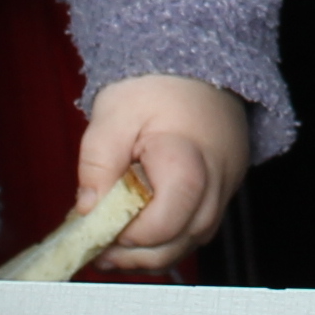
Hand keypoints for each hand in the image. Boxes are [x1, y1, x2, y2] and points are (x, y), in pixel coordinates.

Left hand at [75, 75, 251, 272]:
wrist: (196, 60)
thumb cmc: (156, 82)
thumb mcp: (113, 114)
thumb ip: (97, 164)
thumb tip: (87, 212)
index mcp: (190, 160)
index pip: (162, 224)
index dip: (125, 234)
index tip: (94, 227)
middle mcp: (218, 181)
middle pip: (180, 242)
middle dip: (135, 254)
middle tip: (97, 248)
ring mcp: (227, 187)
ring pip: (191, 242)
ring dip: (151, 251)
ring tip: (113, 244)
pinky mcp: (225, 188)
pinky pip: (198, 227)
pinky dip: (169, 237)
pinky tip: (140, 230)